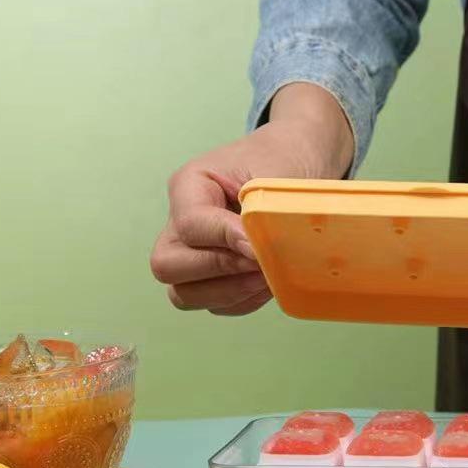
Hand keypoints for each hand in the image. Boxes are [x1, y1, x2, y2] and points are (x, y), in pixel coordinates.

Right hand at [151, 84, 353, 315]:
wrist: (300, 162)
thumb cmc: (284, 162)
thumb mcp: (273, 179)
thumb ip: (260, 215)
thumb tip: (253, 257)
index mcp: (189, 186)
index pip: (189, 225)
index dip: (225, 241)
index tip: (260, 247)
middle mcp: (180, 222)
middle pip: (166, 266)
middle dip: (218, 272)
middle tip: (261, 264)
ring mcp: (193, 253)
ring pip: (185, 294)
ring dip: (231, 292)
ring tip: (269, 276)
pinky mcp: (214, 277)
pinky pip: (217, 305)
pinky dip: (244, 301)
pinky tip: (270, 282)